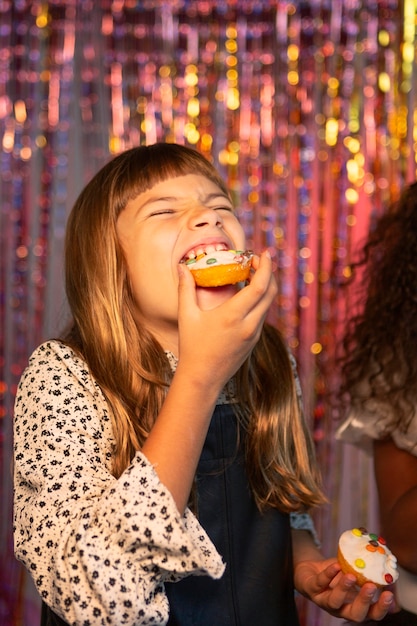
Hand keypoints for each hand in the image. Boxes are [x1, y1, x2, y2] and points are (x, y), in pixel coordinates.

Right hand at [176, 250, 276, 391]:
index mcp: (233, 315)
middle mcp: (249, 324)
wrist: (202, 378)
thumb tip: (183, 267)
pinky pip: (262, 315)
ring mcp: (254, 334)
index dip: (265, 267)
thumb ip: (185, 288)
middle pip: (271, 292)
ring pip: (268, 304)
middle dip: (268, 273)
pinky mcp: (254, 341)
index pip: (260, 286)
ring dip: (264, 287)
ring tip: (250, 275)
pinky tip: (247, 295)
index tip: (263, 254)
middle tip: (255, 261)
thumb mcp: (186, 316)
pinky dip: (260, 300)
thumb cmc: (192, 347)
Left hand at [294, 557, 396, 621]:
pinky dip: (329, 574)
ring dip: (344, 589)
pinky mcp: (311, 589)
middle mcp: (340, 608)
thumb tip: (385, 563)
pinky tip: (337, 565)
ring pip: (334, 602)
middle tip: (371, 586)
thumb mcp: (352, 571)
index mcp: (354, 605)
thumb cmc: (336, 574)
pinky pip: (320, 583)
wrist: (311, 570)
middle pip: (354, 614)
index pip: (371, 613)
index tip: (389, 595)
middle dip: (363, 602)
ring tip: (351, 575)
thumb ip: (365, 571)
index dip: (381, 608)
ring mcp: (324, 601)